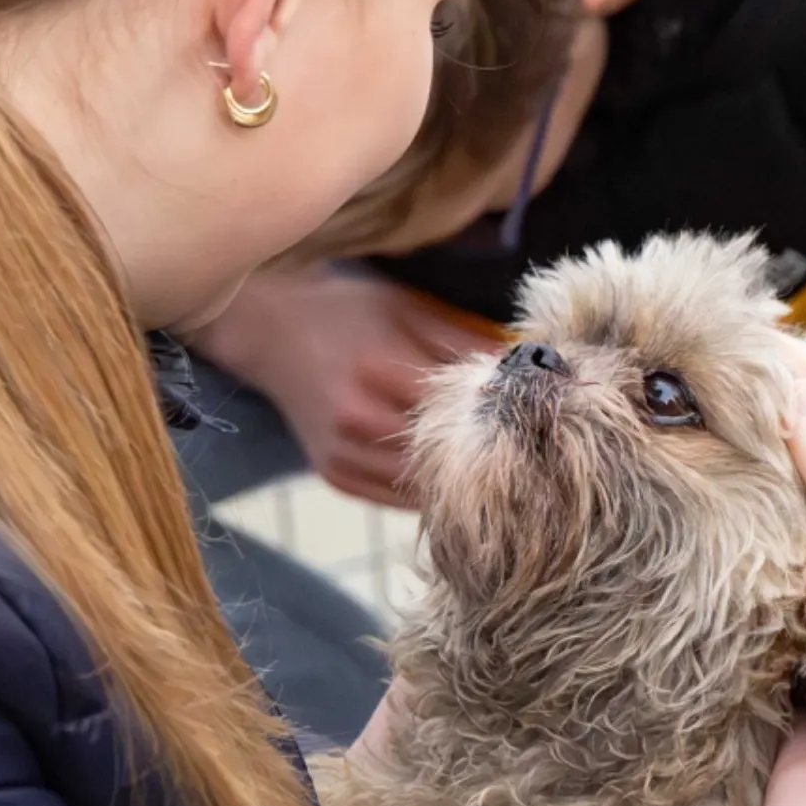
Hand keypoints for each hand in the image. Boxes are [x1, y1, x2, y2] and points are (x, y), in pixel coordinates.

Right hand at [190, 266, 498, 510]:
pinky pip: (395, 498)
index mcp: (379, 369)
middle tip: (525, 446)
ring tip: (495, 467)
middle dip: (487, 451)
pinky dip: (425, 489)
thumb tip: (522, 363)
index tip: (535, 410)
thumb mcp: (406, 307)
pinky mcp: (334, 476)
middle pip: (446, 454)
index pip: (461, 407)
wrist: (269, 333)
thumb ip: (461, 339)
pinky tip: (449, 474)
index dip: (502, 409)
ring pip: (423, 487)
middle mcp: (358, 420)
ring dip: (460, 480)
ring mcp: (343, 455)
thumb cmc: (345, 310)